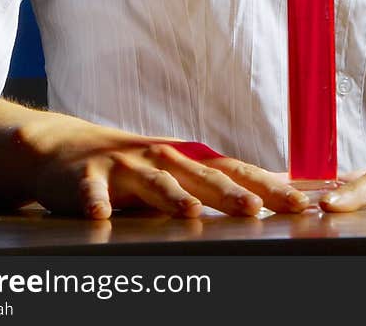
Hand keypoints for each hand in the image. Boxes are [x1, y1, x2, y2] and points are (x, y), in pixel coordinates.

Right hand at [13, 112, 310, 218]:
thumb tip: (274, 190)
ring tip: (190, 214)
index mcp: (188, 161)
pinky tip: (101, 216)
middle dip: (230, 195)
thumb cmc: (134, 167)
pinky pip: (93, 192)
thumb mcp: (178, 171)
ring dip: (170, 197)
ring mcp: (125, 166)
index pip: (236, 172)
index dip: (268, 186)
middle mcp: (163, 158)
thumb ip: (218, 183)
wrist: (66, 149)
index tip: (300, 203)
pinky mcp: (88, 177)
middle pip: (201, 178)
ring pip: (153, 182)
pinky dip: (97, 202)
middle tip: (256, 210)